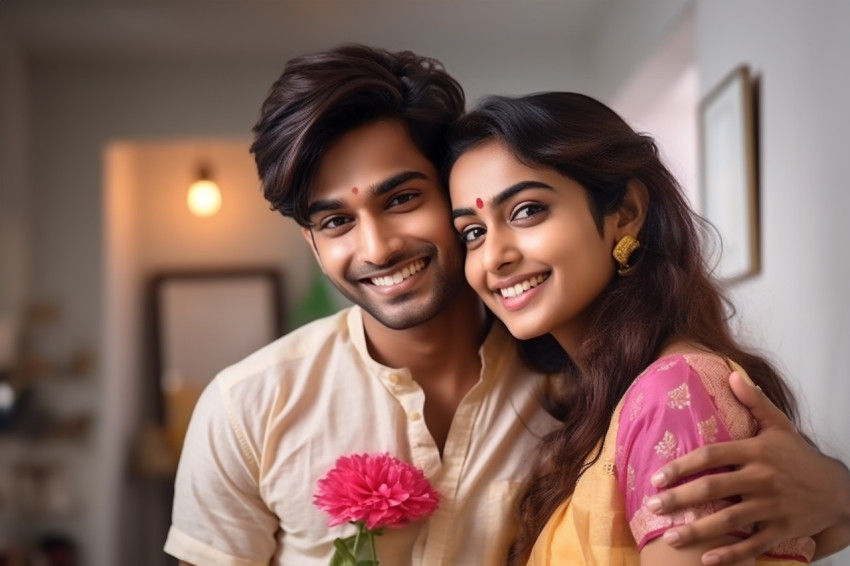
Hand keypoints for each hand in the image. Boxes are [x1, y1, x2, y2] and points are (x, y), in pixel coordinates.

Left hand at [646, 371, 849, 564]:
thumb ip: (753, 401)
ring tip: (670, 537)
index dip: (682, 466)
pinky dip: (729, 555)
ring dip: (697, 530)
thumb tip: (732, 374)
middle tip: (653, 505)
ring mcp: (772, 507)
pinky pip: (752, 546)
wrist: (838, 490)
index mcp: (755, 452)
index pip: (711, 456)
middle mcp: (762, 479)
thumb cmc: (798, 456)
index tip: (657, 476)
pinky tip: (705, 560)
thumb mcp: (779, 425)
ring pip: (729, 520)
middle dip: (680, 498)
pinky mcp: (781, 531)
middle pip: (714, 488)